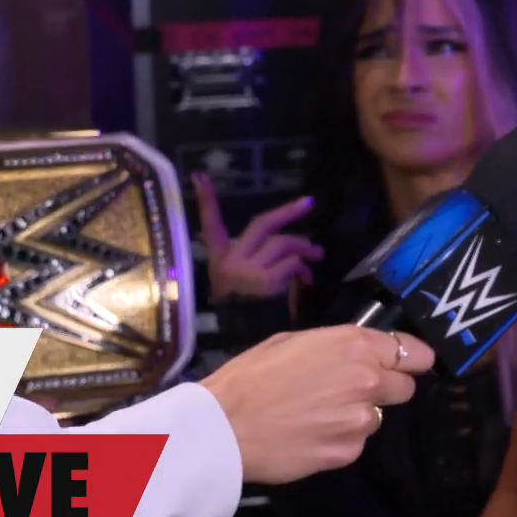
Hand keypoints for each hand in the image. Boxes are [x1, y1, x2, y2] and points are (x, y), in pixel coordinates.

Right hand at [193, 172, 323, 301]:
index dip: (206, 201)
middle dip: (288, 212)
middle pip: (262, 225)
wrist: (248, 340)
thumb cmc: (247, 312)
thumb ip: (262, 261)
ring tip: (316, 254)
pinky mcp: (266, 281)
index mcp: (220, 260)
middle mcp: (231, 261)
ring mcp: (248, 270)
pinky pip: (291, 264)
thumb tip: (297, 248)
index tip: (200, 176)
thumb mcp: (244, 283)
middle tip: (309, 202)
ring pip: (283, 244)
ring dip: (304, 248)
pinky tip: (306, 279)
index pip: (211, 225)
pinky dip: (303, 269)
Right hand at [200, 324, 435, 483]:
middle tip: (351, 391)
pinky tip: (310, 435)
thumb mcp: (293, 341)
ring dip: (357, 415)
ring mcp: (360, 420)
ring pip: (377, 418)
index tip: (407, 364)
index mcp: (354, 345)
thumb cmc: (251, 375)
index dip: (411, 359)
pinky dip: (339, 440)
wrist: (225, 426)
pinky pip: (355, 443)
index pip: (412, 351)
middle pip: (405, 388)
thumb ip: (336, 346)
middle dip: (386, 388)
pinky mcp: (348, 452)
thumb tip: (357, 353)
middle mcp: (367, 380)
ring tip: (318, 415)